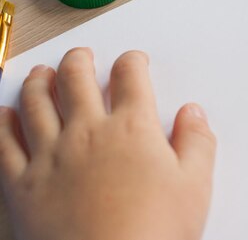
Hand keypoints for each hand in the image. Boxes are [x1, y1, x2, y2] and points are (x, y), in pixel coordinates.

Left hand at [0, 48, 215, 239]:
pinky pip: (5, 144)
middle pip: (77, 79)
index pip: (131, 77)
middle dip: (79, 60)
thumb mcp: (195, 185)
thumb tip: (193, 112)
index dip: (133, 62)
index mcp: (132, 128)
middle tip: (81, 55)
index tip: (135, 61)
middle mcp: (88, 132)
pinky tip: (5, 115)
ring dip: (38, 81)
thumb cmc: (155, 231)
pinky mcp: (22, 185)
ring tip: (41, 72)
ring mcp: (50, 156)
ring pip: (36, 102)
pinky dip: (3, 124)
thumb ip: (197, 141)